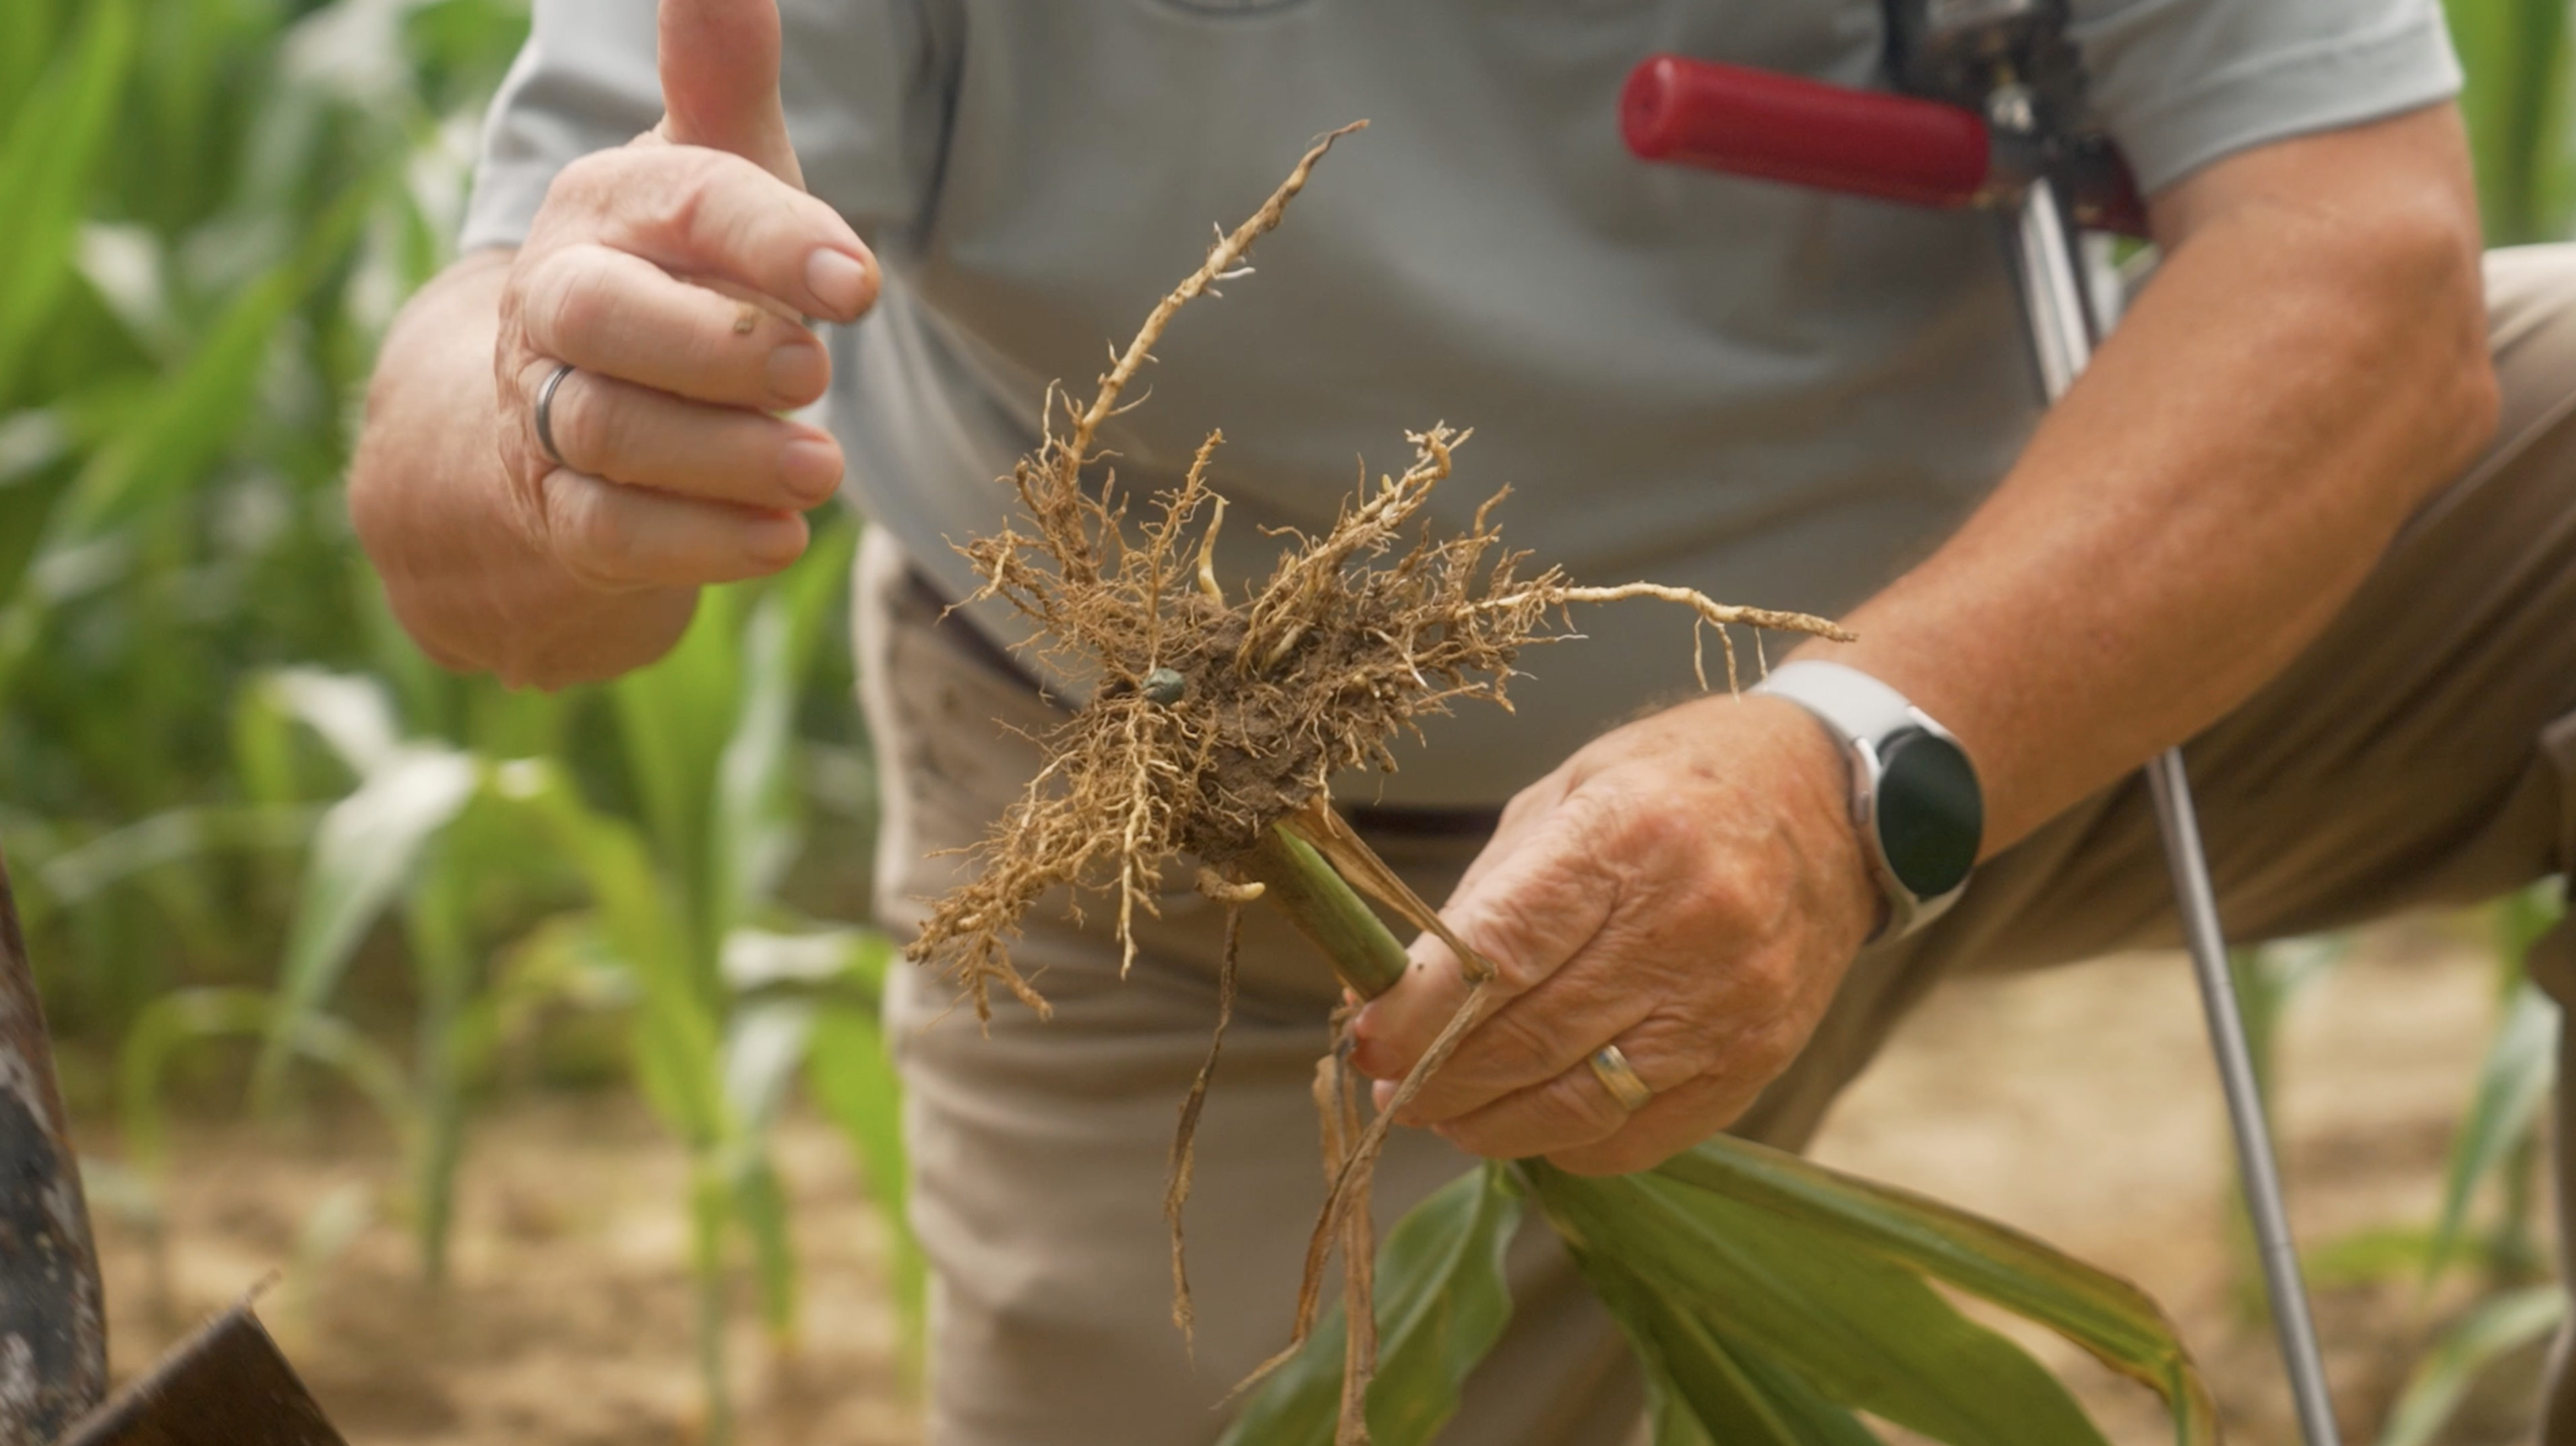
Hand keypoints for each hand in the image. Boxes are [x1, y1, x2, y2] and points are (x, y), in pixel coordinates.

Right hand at [491, 0, 875, 593]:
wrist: (574, 402)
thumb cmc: (679, 270)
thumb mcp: (712, 170)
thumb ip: (721, 72)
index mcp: (603, 207)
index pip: (683, 206)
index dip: (772, 241)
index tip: (859, 281)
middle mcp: (556, 304)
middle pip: (601, 318)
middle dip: (714, 348)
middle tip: (816, 372)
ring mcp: (545, 412)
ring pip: (609, 433)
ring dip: (723, 456)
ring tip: (822, 469)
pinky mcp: (562, 512)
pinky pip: (611, 534)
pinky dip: (700, 542)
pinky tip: (781, 538)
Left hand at [1346, 693, 1880, 1175]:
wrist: (1833, 804)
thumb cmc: (1678, 786)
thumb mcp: (1568, 794)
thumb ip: (1485, 895)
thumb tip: (1398, 996)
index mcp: (1627, 834)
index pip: (1499, 953)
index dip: (1419, 1013)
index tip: (1368, 1039)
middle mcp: (1688, 923)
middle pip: (1530, 1040)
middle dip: (1439, 1079)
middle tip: (1391, 1087)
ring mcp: (1730, 1002)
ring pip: (1577, 1105)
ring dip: (1490, 1124)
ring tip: (1446, 1112)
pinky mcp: (1757, 1060)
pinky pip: (1637, 1138)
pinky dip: (1566, 1143)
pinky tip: (1531, 1118)